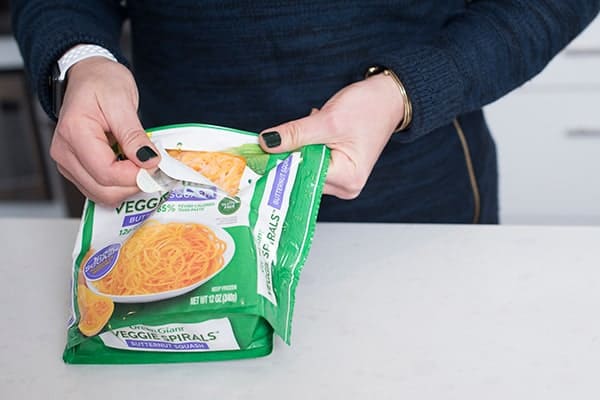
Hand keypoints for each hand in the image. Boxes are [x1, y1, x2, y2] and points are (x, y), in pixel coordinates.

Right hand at [50, 57, 159, 205]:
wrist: (88, 75)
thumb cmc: (101, 82)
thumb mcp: (122, 102)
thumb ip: (134, 135)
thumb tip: (149, 161)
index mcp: (74, 133)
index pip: (106, 172)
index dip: (136, 175)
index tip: (156, 164)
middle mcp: (64, 153)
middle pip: (104, 190)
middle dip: (134, 184)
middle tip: (153, 166)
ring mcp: (67, 164)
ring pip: (102, 195)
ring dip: (128, 187)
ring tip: (143, 166)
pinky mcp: (75, 169)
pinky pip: (100, 189)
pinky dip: (120, 186)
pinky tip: (131, 170)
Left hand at [259, 73, 404, 198]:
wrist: (388, 98)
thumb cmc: (368, 108)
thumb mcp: (327, 120)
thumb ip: (295, 134)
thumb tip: (265, 143)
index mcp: (347, 179)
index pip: (302, 175)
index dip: (282, 161)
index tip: (262, 150)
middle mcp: (345, 186)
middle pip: (302, 174)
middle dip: (294, 151)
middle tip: (296, 130)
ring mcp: (342, 180)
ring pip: (305, 166)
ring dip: (302, 146)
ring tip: (319, 127)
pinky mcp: (338, 170)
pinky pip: (313, 161)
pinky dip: (309, 145)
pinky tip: (320, 130)